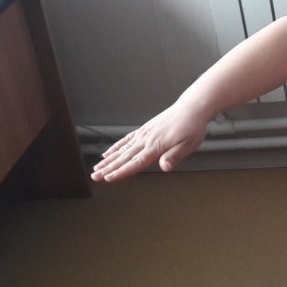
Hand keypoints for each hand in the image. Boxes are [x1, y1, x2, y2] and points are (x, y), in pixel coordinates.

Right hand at [91, 101, 209, 181]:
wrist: (191, 107)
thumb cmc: (192, 127)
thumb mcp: (189, 144)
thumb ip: (175, 156)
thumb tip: (165, 168)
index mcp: (157, 146)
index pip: (136, 162)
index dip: (121, 172)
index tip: (108, 178)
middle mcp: (146, 140)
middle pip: (124, 157)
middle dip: (108, 168)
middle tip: (94, 177)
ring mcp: (144, 134)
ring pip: (121, 149)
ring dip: (108, 160)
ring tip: (96, 168)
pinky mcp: (144, 129)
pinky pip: (126, 140)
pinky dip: (115, 148)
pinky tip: (107, 154)